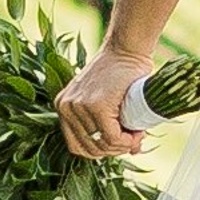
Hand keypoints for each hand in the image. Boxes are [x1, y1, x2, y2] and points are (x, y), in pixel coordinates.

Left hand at [57, 43, 151, 164]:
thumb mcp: (107, 99)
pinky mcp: (96, 105)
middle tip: (133, 140)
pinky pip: (111, 136)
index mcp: (64, 107)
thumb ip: (112, 124)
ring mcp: (79, 106)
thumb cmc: (121, 72)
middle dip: (114, 150)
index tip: (120, 143)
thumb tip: (132, 151)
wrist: (126, 48)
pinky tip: (136, 134)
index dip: (102, 151)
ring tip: (136, 135)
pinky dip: (126, 140)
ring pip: (101, 145)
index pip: (78, 146)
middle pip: (89, 149)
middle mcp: (66, 107)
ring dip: (122, 146)